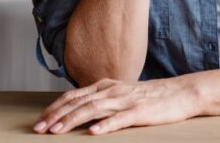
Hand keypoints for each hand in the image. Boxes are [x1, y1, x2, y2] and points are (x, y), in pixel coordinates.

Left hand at [32, 77, 199, 134]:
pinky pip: (120, 118)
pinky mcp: (140, 111)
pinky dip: (106, 125)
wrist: (180, 93)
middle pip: (78, 102)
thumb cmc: (150, 97)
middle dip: (56, 116)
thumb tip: (78, 109)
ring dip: (73, 120)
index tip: (39, 122)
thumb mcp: (120, 94)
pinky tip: (94, 133)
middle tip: (39, 129)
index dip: (54, 108)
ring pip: (94, 109)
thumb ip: (101, 99)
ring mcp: (126, 100)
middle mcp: (112, 90)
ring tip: (57, 131)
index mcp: (105, 86)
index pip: (73, 96)